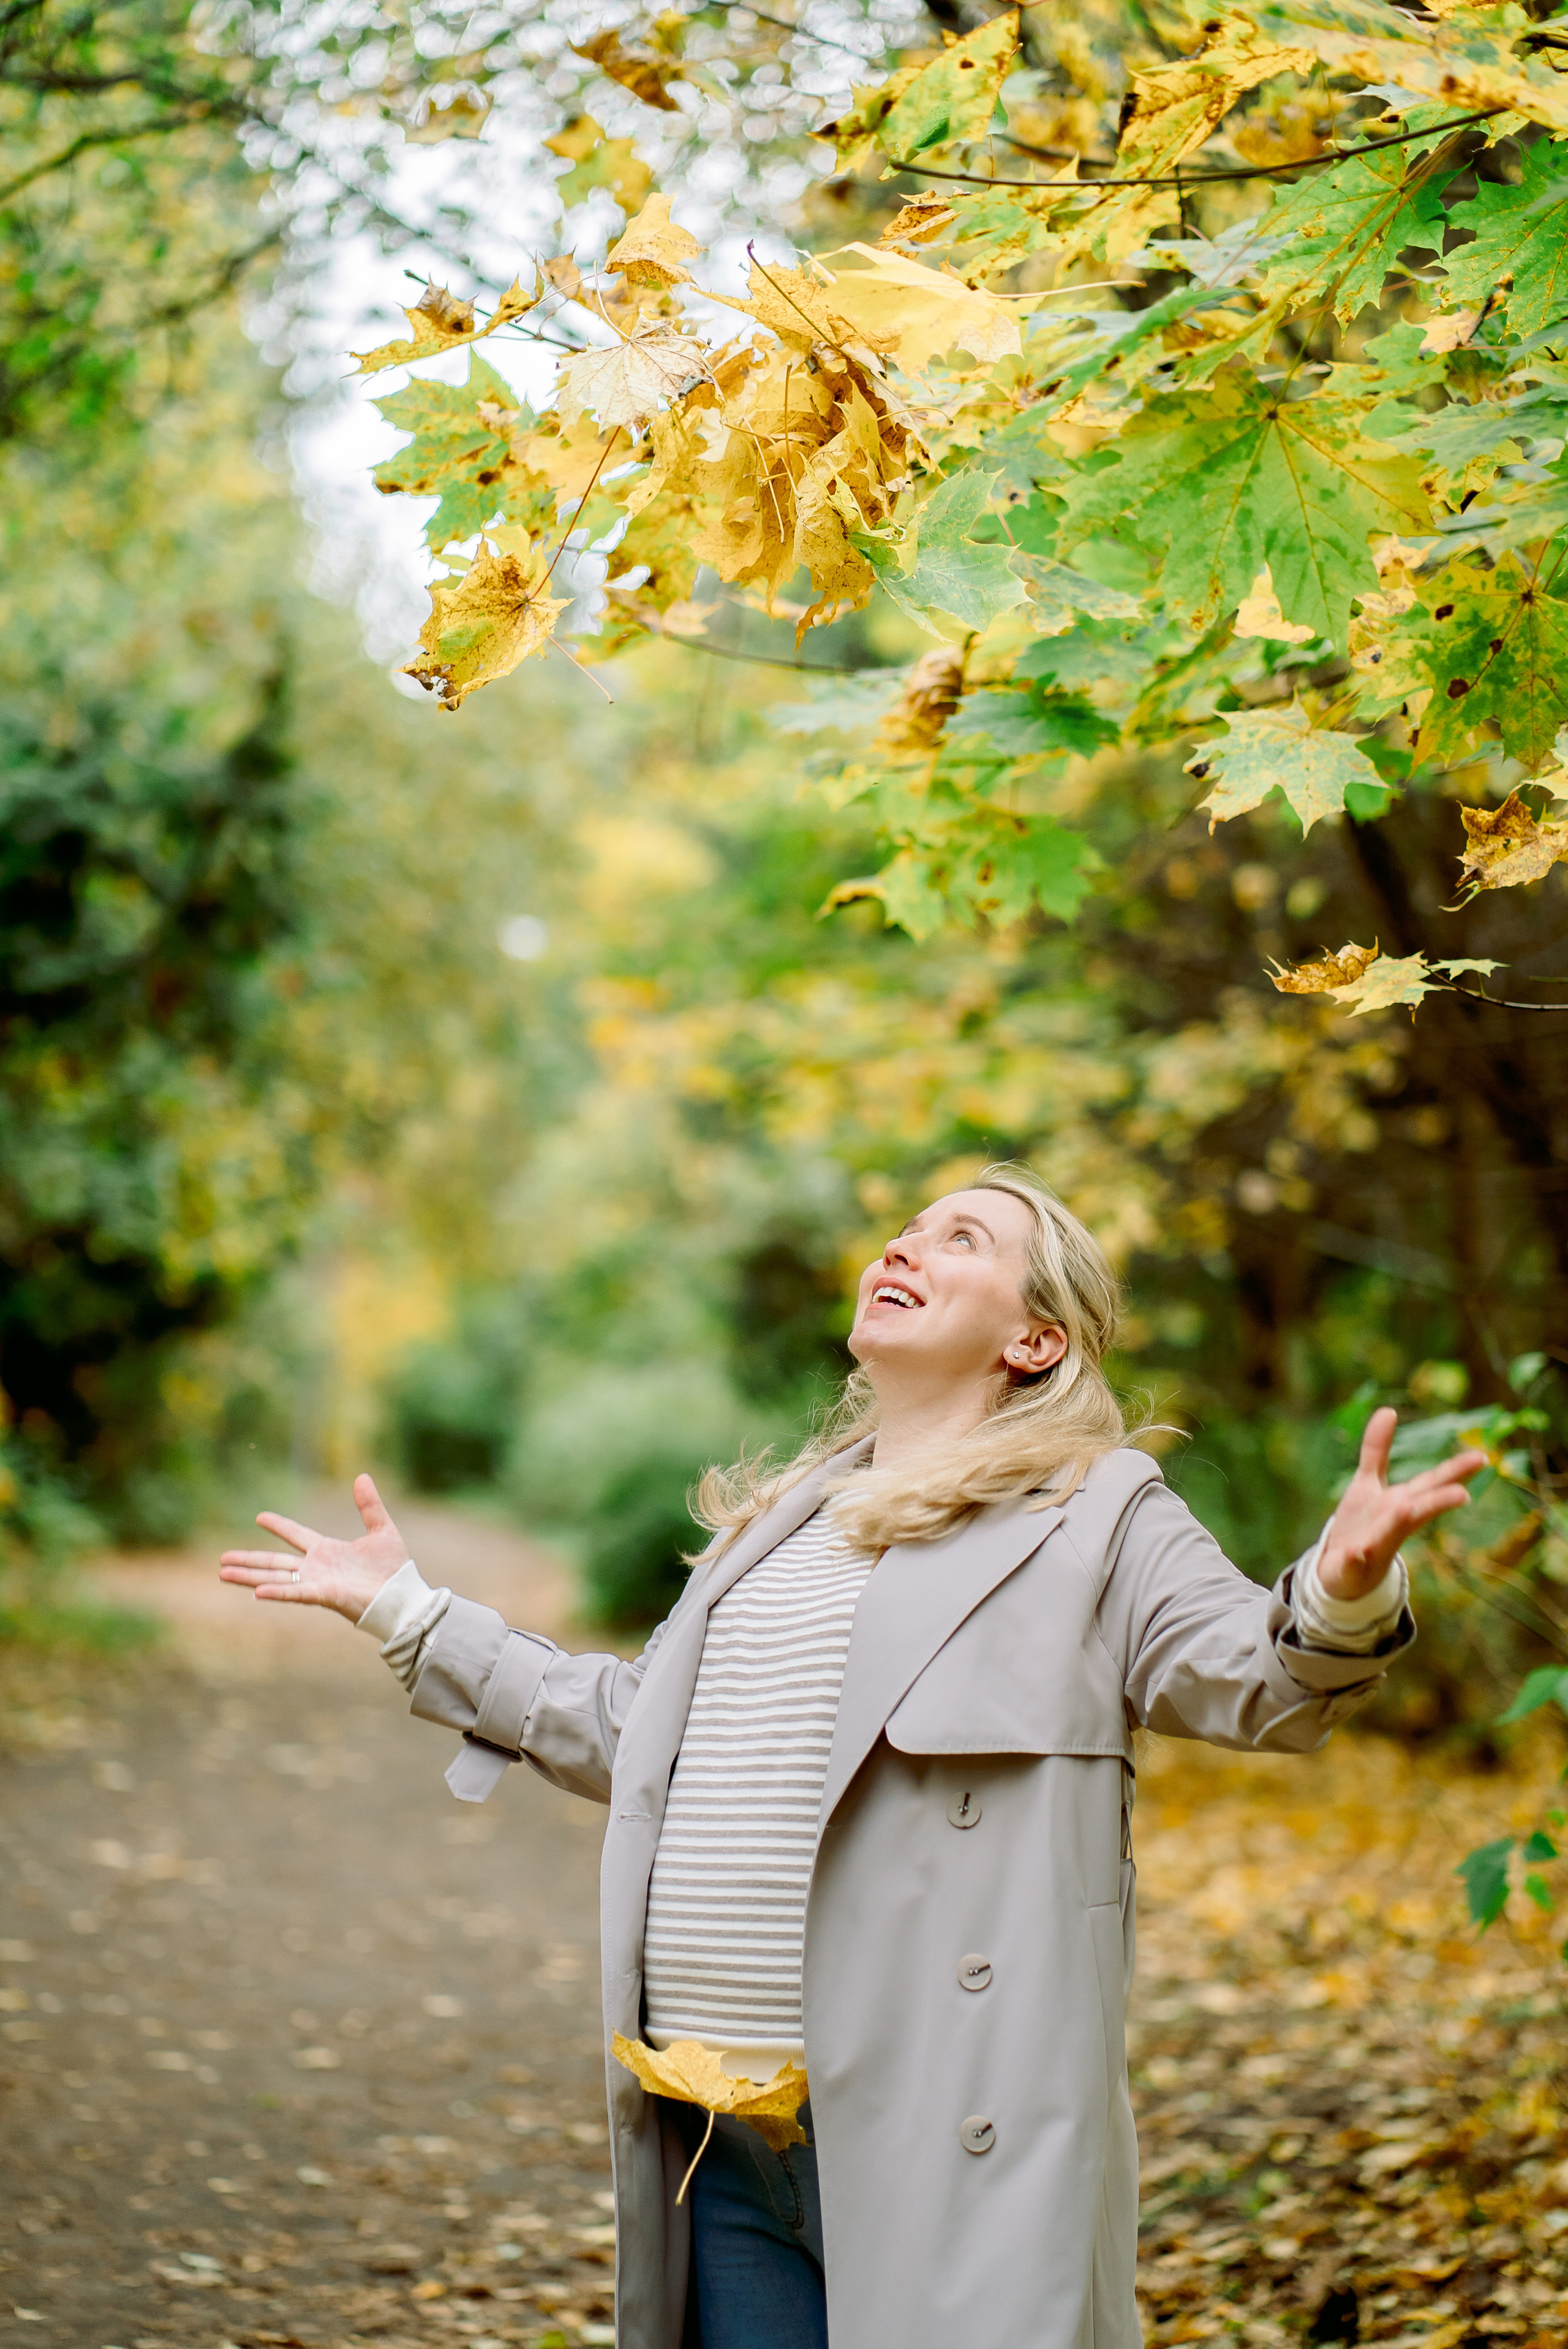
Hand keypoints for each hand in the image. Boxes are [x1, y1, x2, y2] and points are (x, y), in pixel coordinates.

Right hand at [218, 1474, 408, 1623]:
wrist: (402, 1594)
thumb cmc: (393, 1568)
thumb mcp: (381, 1529)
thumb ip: (369, 1505)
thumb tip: (362, 1476)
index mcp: (327, 1550)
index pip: (296, 1535)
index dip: (279, 1526)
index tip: (260, 1516)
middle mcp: (316, 1567)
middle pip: (275, 1561)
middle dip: (249, 1559)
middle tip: (222, 1558)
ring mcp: (316, 1582)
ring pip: (275, 1577)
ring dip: (249, 1576)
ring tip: (223, 1573)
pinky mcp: (323, 1595)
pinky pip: (295, 1593)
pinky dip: (277, 1592)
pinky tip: (257, 1591)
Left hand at [1318, 1406, 1488, 1600]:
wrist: (1341, 1572)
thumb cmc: (1364, 1524)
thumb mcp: (1367, 1481)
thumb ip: (1377, 1449)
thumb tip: (1388, 1410)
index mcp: (1401, 1504)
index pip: (1431, 1484)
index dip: (1455, 1471)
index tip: (1481, 1458)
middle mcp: (1393, 1524)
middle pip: (1419, 1510)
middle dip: (1438, 1501)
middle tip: (1463, 1495)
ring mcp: (1373, 1545)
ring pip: (1389, 1533)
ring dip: (1397, 1522)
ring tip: (1405, 1509)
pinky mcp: (1350, 1563)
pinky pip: (1351, 1559)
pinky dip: (1352, 1557)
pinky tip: (1353, 1553)